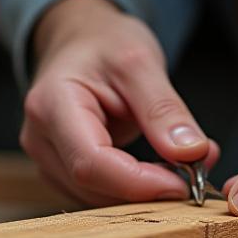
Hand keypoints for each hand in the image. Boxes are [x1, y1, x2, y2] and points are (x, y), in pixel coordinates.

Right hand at [21, 0, 217, 205]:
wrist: (82, 39)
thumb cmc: (104, 43)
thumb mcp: (141, 62)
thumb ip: (164, 109)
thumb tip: (192, 154)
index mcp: (52, 106)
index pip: (91, 162)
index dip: (138, 183)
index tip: (183, 185)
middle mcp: (41, 139)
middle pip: (93, 186)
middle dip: (148, 189)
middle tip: (197, 174)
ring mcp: (48, 159)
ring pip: (98, 198)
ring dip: (145, 192)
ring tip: (184, 166)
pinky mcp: (64, 171)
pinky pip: (101, 193)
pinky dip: (136, 189)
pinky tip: (163, 170)